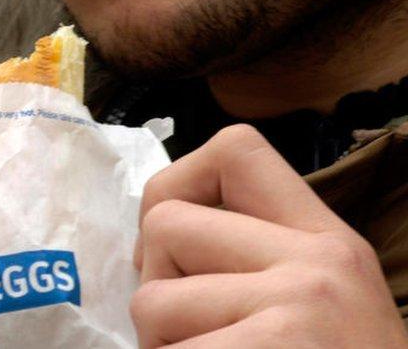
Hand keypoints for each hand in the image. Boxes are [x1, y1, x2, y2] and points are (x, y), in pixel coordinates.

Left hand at [131, 124, 407, 347]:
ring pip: (151, 302)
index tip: (175, 244)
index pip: (234, 150)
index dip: (177, 186)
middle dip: (158, 285)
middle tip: (197, 336)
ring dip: (163, 348)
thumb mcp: (317, 305)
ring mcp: (295, 315)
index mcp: (328, 242)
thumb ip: (252, 260)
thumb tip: (152, 236)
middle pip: (166, 226)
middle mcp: (318, 266)